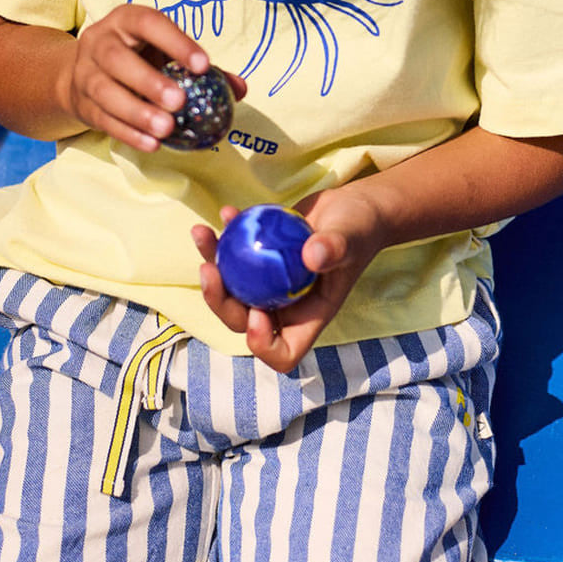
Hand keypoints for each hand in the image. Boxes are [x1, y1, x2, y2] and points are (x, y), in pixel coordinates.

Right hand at [61, 3, 245, 152]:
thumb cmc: (139, 57)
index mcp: (125, 21)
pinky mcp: (81, 103)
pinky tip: (152, 144)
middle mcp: (100, 41)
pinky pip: (103, 120)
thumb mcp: (165, 53)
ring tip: (166, 129)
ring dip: (136, 113)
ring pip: (105, 92)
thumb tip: (240, 88)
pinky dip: (128, 133)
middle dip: (148, 81)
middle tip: (179, 102)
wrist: (82, 73)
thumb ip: (201, 68)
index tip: (203, 65)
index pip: (148, 23)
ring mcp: (85, 73)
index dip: (175, 42)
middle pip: (117, 59)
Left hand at [192, 185, 387, 372]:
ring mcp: (270, 284)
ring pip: (230, 290)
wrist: (352, 208)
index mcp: (309, 315)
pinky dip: (223, 237)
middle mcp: (286, 306)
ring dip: (211, 267)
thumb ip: (335, 247)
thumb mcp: (351, 237)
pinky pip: (233, 257)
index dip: (262, 343)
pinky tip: (228, 212)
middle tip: (210, 270)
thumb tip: (312, 255)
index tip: (258, 312)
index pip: (282, 353)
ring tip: (203, 234)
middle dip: (219, 301)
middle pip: (243, 322)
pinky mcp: (261, 259)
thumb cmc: (359, 229)